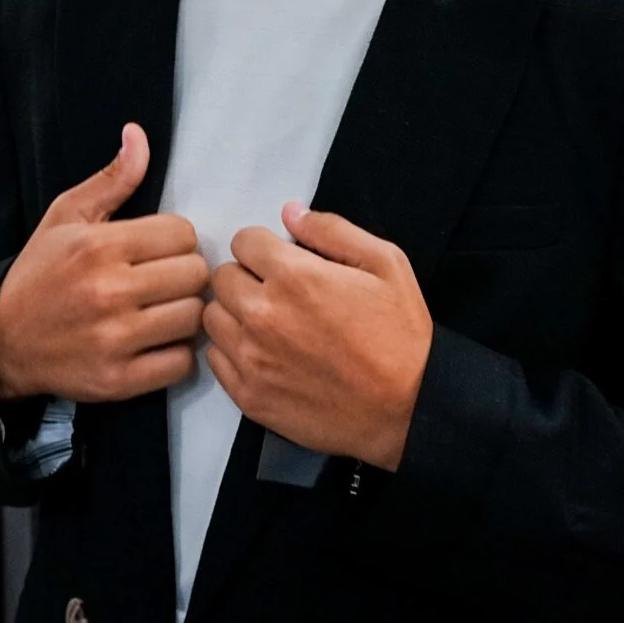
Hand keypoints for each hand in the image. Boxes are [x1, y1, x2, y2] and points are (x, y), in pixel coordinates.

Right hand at [0, 123, 208, 404]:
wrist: (1, 340)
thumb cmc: (41, 271)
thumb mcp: (66, 217)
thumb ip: (111, 180)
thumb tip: (139, 134)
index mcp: (99, 246)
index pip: (182, 233)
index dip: (174, 239)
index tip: (157, 249)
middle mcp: (109, 292)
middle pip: (195, 274)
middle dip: (184, 273)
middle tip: (163, 279)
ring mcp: (115, 340)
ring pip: (194, 317)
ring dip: (184, 312)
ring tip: (162, 309)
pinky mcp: (118, 380)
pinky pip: (181, 364)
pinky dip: (175, 354)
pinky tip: (156, 342)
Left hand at [204, 203, 433, 472]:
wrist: (409, 409)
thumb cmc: (401, 334)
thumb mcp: (386, 264)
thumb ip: (332, 230)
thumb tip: (289, 212)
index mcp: (293, 276)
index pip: (243, 241)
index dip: (265, 247)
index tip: (283, 262)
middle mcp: (261, 314)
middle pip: (223, 277)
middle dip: (247, 277)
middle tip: (278, 293)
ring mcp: (250, 358)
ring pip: (214, 317)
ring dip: (235, 313)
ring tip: (269, 324)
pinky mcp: (248, 395)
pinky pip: (215, 358)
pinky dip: (233, 351)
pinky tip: (264, 354)